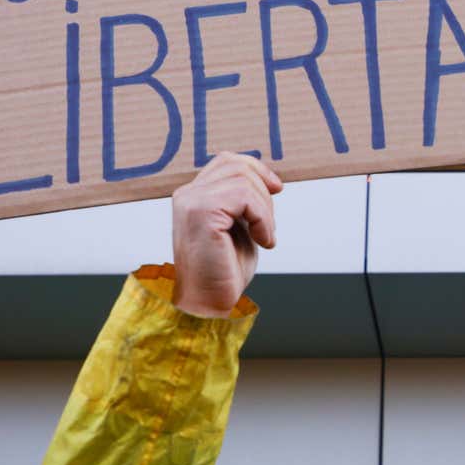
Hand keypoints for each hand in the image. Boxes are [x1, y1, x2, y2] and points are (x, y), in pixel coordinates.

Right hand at [170, 153, 281, 317]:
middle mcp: (187, 194)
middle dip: (263, 192)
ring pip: (243, 178)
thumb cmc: (224, 271)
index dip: (256, 169)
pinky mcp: (202, 212)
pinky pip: (244, 196)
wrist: (208, 303)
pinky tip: (262, 241)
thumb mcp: (238, 228)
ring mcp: (192, 201)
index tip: (277, 189)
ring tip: (263, 236)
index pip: (226, 161)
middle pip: (236, 165)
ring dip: (264, 209)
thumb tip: (269, 180)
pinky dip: (262, 218)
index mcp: (193, 196)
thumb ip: (244, 203)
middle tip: (267, 226)